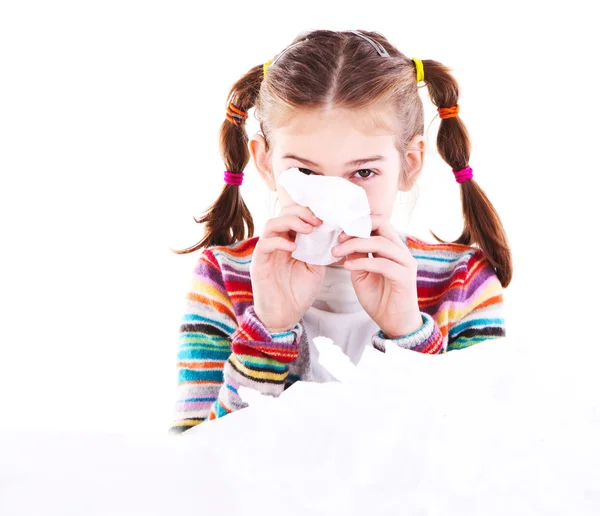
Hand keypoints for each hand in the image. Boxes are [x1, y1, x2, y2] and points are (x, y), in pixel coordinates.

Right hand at [250, 204, 325, 332]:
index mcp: (289, 241)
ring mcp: (266, 251)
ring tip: (307, 230)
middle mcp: (276, 242)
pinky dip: (279, 242)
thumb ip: (319, 249)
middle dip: (301, 213)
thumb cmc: (299, 292)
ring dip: (291, 222)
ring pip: (271, 224)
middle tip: (317, 222)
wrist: (286, 316)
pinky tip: (294, 248)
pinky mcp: (258, 263)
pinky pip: (265, 244)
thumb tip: (330, 231)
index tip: (324, 219)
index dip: (308, 212)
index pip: (294, 215)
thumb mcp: (315, 267)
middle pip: (282, 213)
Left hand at [330, 215, 422, 337]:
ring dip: (355, 245)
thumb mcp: (361, 275)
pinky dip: (362, 262)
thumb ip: (357, 257)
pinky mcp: (405, 277)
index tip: (340, 233)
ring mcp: (405, 263)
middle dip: (357, 229)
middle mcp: (401, 252)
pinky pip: (382, 263)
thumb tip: (345, 240)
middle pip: (383, 225)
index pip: (379, 223)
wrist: (394, 324)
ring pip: (380, 242)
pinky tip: (347, 267)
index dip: (359, 223)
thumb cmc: (379, 299)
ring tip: (337, 252)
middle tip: (338, 238)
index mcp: (392, 248)